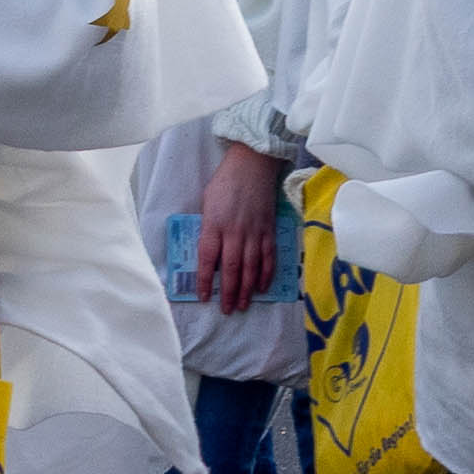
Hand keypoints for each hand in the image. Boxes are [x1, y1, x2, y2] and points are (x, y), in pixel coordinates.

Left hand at [197, 142, 287, 314]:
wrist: (253, 164)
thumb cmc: (225, 181)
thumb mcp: (207, 202)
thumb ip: (207, 227)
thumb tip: (209, 250)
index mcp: (214, 224)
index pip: (207, 259)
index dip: (205, 280)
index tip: (204, 297)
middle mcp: (234, 232)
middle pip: (230, 268)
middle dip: (228, 292)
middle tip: (226, 310)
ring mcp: (254, 232)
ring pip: (250, 267)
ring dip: (246, 289)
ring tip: (242, 305)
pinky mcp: (269, 229)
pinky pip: (268, 256)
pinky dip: (266, 273)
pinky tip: (262, 287)